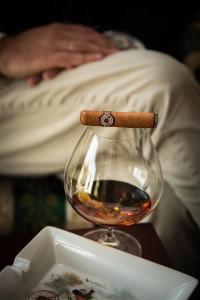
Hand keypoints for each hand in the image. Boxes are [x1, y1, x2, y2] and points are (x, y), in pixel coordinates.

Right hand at [0, 23, 117, 82]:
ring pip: (82, 45)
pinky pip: (70, 56)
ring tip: (115, 55)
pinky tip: (97, 58)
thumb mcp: (43, 45)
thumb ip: (58, 48)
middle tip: (119, 51)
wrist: (4, 53)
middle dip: (105, 44)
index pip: (84, 32)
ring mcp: (54, 44)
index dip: (100, 38)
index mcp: (58, 31)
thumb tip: (71, 56)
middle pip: (87, 37)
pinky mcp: (48, 56)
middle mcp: (58, 34)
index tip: (112, 45)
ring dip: (100, 49)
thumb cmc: (23, 52)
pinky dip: (86, 57)